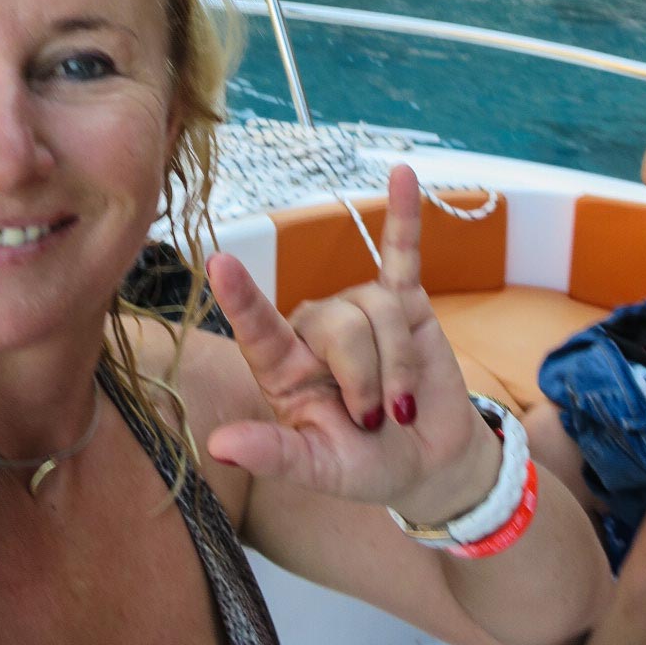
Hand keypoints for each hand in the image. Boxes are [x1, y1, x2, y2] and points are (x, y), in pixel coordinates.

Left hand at [207, 165, 500, 520]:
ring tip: (401, 405)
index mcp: (282, 367)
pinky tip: (404, 174)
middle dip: (367, 380)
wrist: (428, 461)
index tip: (219, 263)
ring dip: (398, 367)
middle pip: (339, 326)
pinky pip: (402, 253)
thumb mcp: (320, 470)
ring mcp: (358, 310)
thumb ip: (274, 455)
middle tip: (374, 421)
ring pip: (379, 310)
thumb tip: (217, 446)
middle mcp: (313, 329)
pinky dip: (405, 215)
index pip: (257, 327)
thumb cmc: (365, 465)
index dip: (241, 297)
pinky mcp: (404, 302)